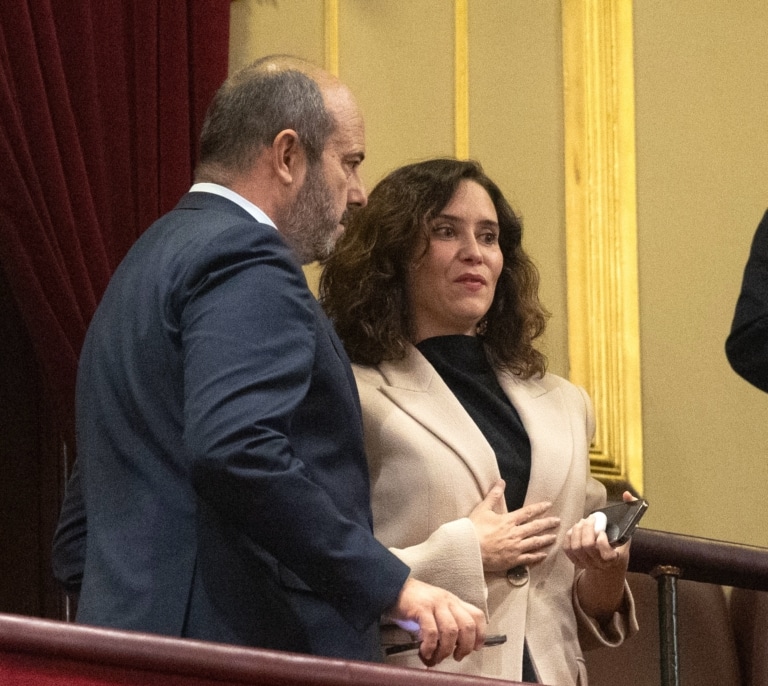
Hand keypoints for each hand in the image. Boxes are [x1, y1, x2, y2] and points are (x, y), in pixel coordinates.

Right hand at [384, 577, 486, 665]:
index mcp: (453, 601)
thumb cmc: (413, 602)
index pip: (477, 615)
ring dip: (446, 650)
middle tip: (457, 657)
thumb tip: (454, 646)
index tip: (475, 648)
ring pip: (451, 631)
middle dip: (465, 647)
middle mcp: (447, 600)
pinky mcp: (421, 608)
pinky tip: (425, 652)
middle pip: (467, 625)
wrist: (392, 587)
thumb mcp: (435, 608)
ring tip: (438, 657)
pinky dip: (430, 647)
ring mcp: (435, 603)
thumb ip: (446, 621)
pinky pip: (432, 632)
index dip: (480, 634)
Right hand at [468, 479, 559, 571]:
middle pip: (535, 527)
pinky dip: (538, 556)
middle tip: (557, 521)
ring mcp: (515, 548)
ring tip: (554, 537)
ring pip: (535, 543)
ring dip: (546, 539)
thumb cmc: (474, 529)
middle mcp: (515, 534)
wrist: (469, 549)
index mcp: (508, 520)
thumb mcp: (482, 509)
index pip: (528, 512)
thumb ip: (493, 495)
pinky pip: (529, 558)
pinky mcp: (512, 560)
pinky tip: (544, 555)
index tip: (548, 505)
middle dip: (548, 523)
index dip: (539, 508)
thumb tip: (501, 482)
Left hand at [564, 491, 634, 620]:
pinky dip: (569, 536)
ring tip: (583, 522)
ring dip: (578, 531)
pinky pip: (567, 548)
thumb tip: (627, 494)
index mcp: (614, 559)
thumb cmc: (618, 543)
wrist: (608, 562)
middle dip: (587, 529)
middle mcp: (600, 564)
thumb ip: (630, 513)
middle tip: (590, 519)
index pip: (606, 554)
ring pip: (576, 547)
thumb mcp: (627, 530)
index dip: (602, 542)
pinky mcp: (575, 560)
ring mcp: (586, 564)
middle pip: (587, 547)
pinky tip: (575, 529)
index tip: (602, 531)